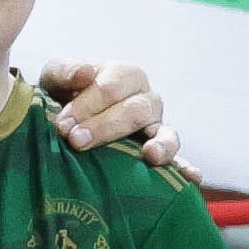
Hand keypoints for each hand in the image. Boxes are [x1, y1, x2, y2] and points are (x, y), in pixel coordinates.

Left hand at [35, 58, 175, 163]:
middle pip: (135, 110)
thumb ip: (66, 71)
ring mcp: (157, 128)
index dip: (87, 105)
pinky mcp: (160, 153)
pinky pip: (178, 160)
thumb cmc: (64, 97)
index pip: (111, 87)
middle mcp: (147, 99)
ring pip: (165, 133)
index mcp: (125, 75)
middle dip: (105, 126)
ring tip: (151, 157)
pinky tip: (192, 177)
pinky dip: (185, 167)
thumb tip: (86, 73)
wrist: (68, 123)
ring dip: (159, 144)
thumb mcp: (56, 78)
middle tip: (76, 141)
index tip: (62, 125)